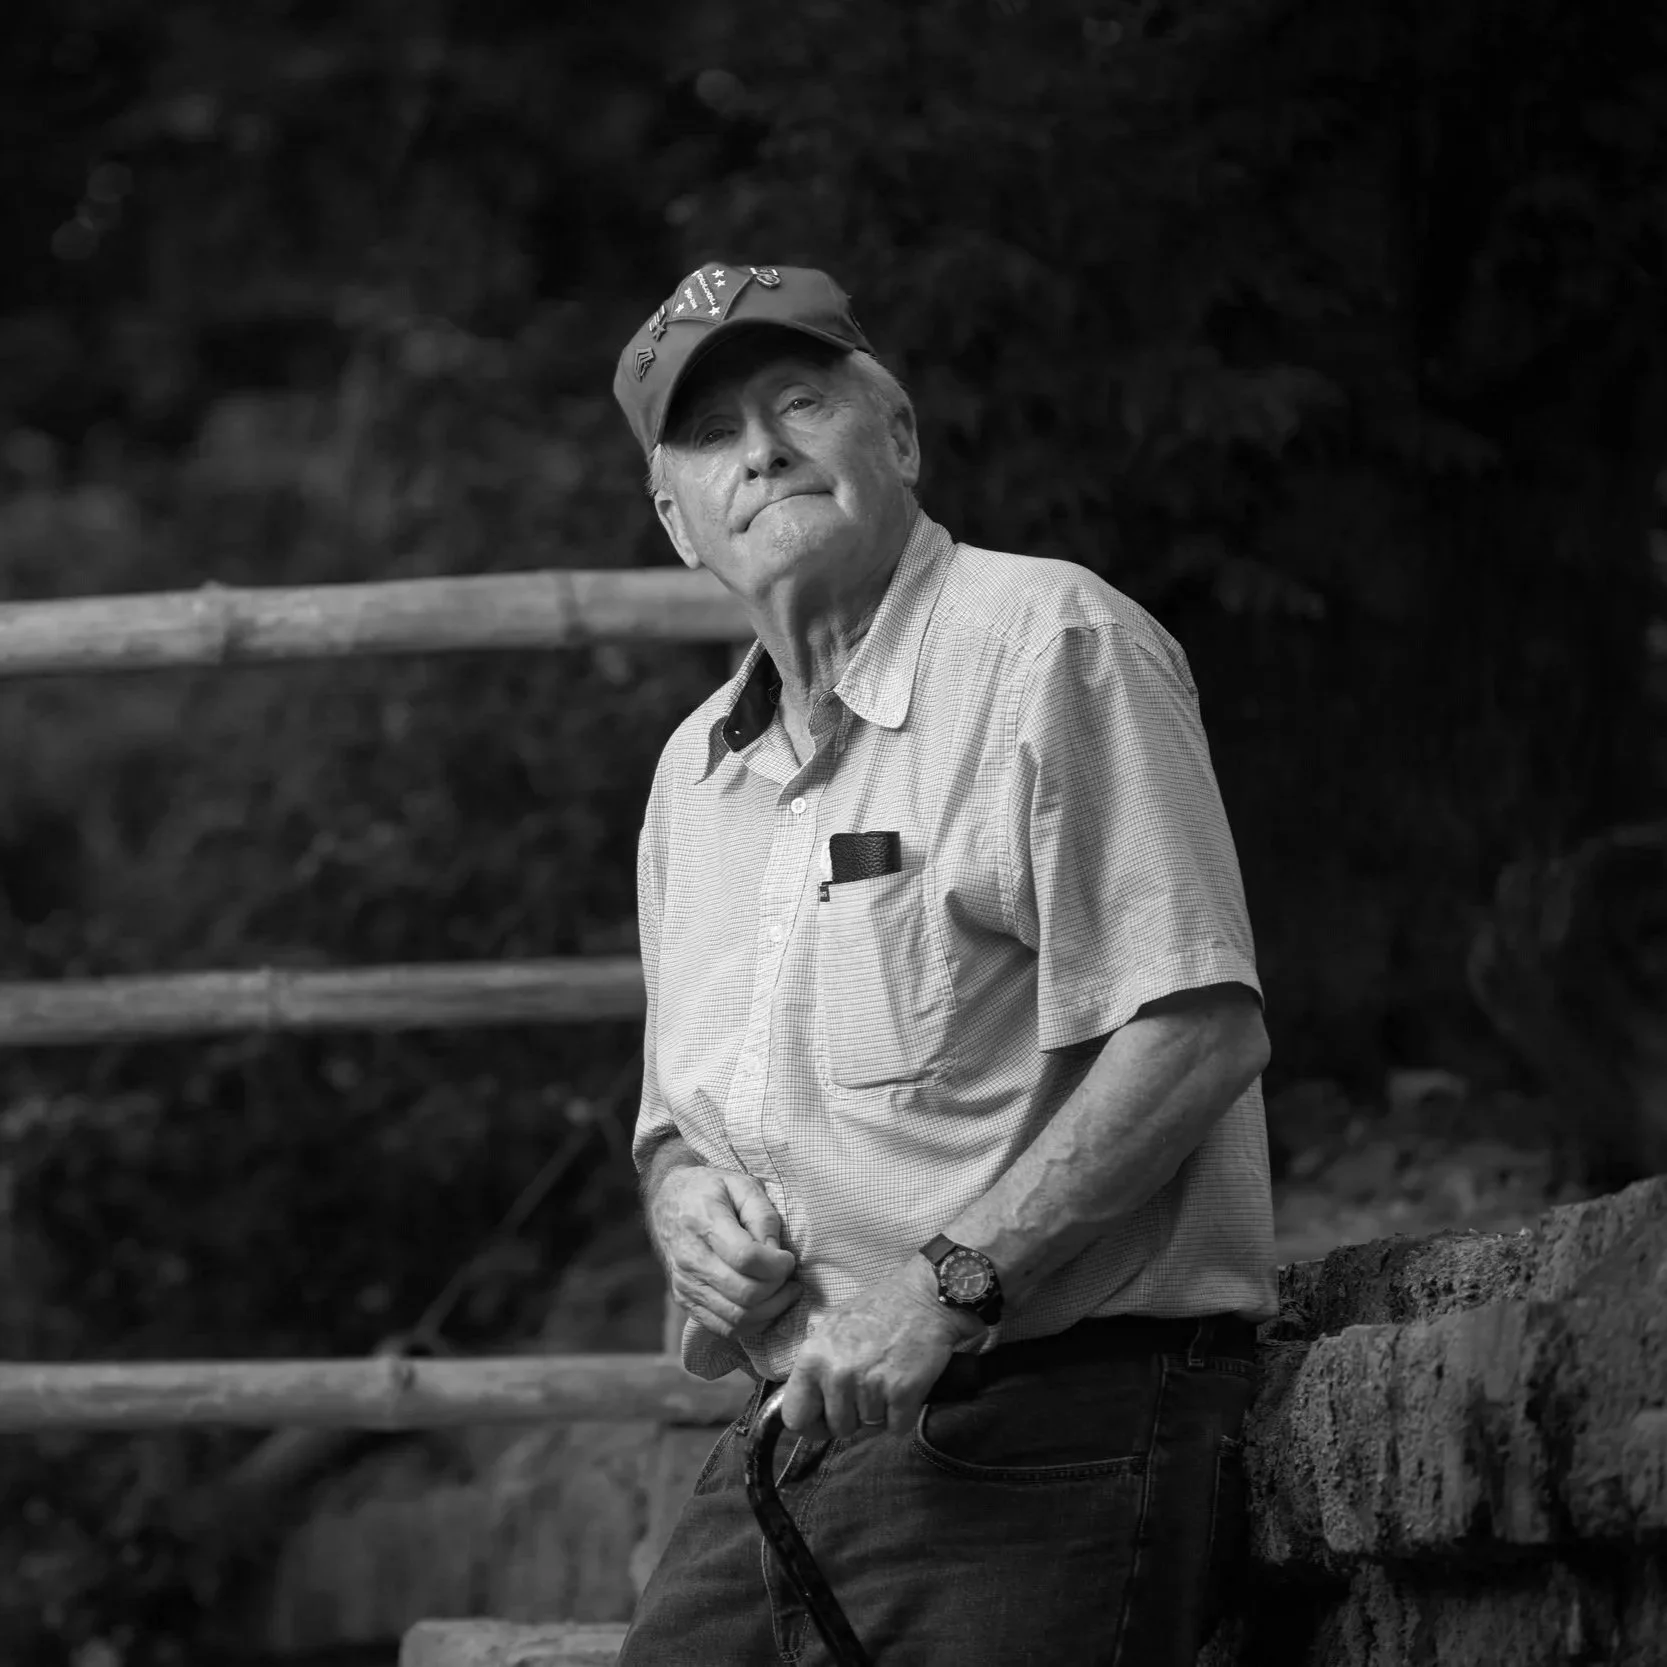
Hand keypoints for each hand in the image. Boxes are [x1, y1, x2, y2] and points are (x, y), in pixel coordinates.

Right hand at [649, 1164, 800, 1339]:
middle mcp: (691, 1260)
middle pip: (745, 1294)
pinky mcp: (685, 1301)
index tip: (788, 1258)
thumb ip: (762, 1214)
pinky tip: (767, 1305)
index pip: (746, 1258)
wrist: (667, 1200)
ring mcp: (685, 1285)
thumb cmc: (710, 1189)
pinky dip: (752, 1324)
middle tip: (790, 1276)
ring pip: (737, 1318)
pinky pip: (724, 1328)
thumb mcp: (740, 1184)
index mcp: (704, 1224)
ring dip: (771, 1310)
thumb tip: (775, 1251)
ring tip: (785, 1292)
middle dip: (778, 1289)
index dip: (777, 1264)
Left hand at [780, 1256, 983, 1441]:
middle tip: (867, 1389)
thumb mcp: (832, 1329)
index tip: (825, 1420)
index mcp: (812, 1358)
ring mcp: (870, 1386)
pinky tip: (905, 1387)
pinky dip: (903, 1414)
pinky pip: (896, 1427)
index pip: (795, 1418)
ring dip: (880, 1413)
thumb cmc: (878, 1310)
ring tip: (887, 1381)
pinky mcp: (902, 1394)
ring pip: (869, 1428)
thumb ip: (816, 1367)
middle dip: (853, 1416)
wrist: (925, 1297)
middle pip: (838, 1428)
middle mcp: (837, 1375)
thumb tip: (804, 1403)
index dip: (811, 1424)